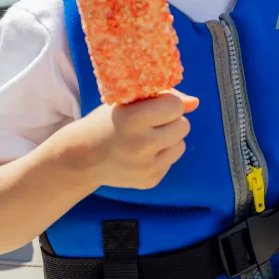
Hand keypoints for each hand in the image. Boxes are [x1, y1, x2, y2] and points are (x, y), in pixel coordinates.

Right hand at [58, 90, 198, 190]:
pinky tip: (142, 154)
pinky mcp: (150, 181)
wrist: (82, 159)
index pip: (175, 106)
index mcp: (132, 120)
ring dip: (169, 139)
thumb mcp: (127, 102)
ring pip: (181, 145)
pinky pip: (171, 161)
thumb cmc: (107, 123)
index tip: (156, 105)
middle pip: (183, 126)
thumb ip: (161, 98)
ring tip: (146, 138)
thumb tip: (196, 103)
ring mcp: (147, 167)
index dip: (168, 103)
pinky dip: (161, 155)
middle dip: (171, 121)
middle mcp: (141, 146)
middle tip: (151, 122)